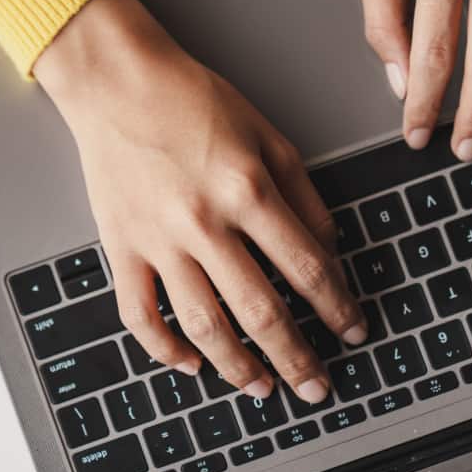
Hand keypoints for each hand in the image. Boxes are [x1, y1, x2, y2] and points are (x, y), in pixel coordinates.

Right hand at [34, 0, 368, 405]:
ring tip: (263, 388)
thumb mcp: (269, 135)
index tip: (353, 331)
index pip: (307, 268)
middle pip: (261, 311)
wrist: (118, 84)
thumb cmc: (192, 100)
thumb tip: (329, 252)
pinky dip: (164, 349)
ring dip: (239, 367)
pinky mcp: (121, 248)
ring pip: (203, 325)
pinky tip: (191, 365)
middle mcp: (204, 223)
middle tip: (318, 387)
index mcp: (248, 191)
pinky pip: (140, 315)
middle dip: (297, 357)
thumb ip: (303, 195)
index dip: (337, 308)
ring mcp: (159, 241)